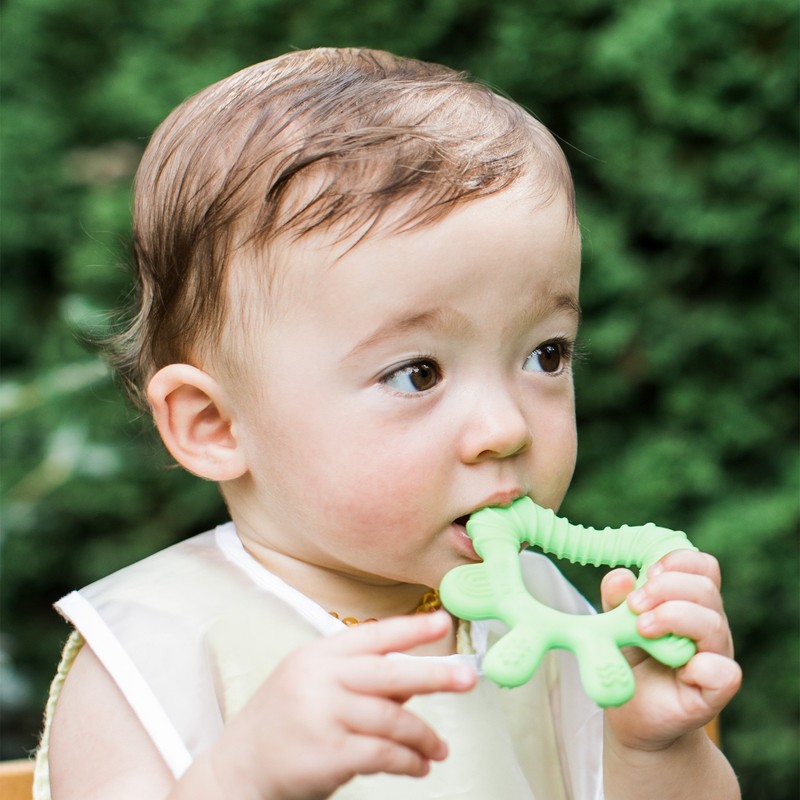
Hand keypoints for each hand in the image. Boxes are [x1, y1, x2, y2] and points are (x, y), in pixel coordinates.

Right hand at [208, 611, 475, 799]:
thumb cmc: (283, 722)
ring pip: (391, 719)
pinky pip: (382, 754)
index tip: (443, 622)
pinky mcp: (326, 754)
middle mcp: (320, 679)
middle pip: (388, 672)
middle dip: (434, 675)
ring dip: (423, 736)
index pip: (373, 634)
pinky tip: (419, 766)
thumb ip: (361, 679)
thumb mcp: (314, 685)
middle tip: (467, 678)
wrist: (238, 769)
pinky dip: (408, 761)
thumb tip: (414, 679)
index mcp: (319, 655)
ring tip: (439, 749)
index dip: (410, 629)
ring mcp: (321, 716)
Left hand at [600, 549, 741, 751]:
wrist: (631, 714)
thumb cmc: (628, 660)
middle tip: (634, 605)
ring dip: (673, 617)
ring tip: (641, 628)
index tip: (647, 573)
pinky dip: (701, 665)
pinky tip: (678, 666)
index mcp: (689, 601)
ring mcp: (715, 657)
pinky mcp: (714, 692)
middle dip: (666, 588)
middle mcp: (708, 625)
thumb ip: (615, 600)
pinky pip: (725, 673)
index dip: (678, 561)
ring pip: (714, 623)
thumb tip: (621, 576)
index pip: (702, 567)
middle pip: (706, 588)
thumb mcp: (613, 624)